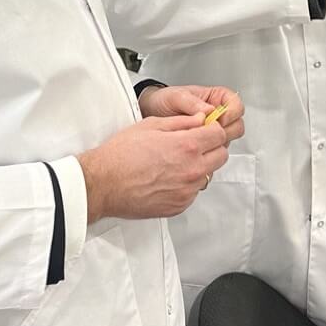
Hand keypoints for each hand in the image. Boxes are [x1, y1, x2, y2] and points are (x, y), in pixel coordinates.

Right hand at [77, 116, 228, 222]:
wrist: (104, 183)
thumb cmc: (121, 155)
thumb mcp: (151, 125)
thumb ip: (182, 122)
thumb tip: (201, 119)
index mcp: (186, 146)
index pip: (219, 135)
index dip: (212, 129)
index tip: (205, 129)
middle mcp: (191, 170)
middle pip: (221, 156)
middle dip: (211, 147)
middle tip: (193, 144)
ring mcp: (186, 191)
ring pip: (208, 175)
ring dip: (199, 167)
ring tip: (175, 162)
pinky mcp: (179, 206)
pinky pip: (193, 192)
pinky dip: (187, 184)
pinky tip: (167, 178)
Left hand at [137, 84, 244, 144]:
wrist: (150, 113)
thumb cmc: (164, 101)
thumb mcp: (176, 97)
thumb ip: (192, 103)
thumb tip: (208, 110)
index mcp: (216, 98)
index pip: (236, 105)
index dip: (231, 113)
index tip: (219, 119)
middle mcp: (218, 115)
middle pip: (236, 125)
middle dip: (225, 131)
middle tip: (208, 132)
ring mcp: (213, 131)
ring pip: (227, 140)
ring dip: (216, 142)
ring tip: (198, 139)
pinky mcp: (206, 144)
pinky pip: (215, 151)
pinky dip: (208, 151)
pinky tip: (196, 148)